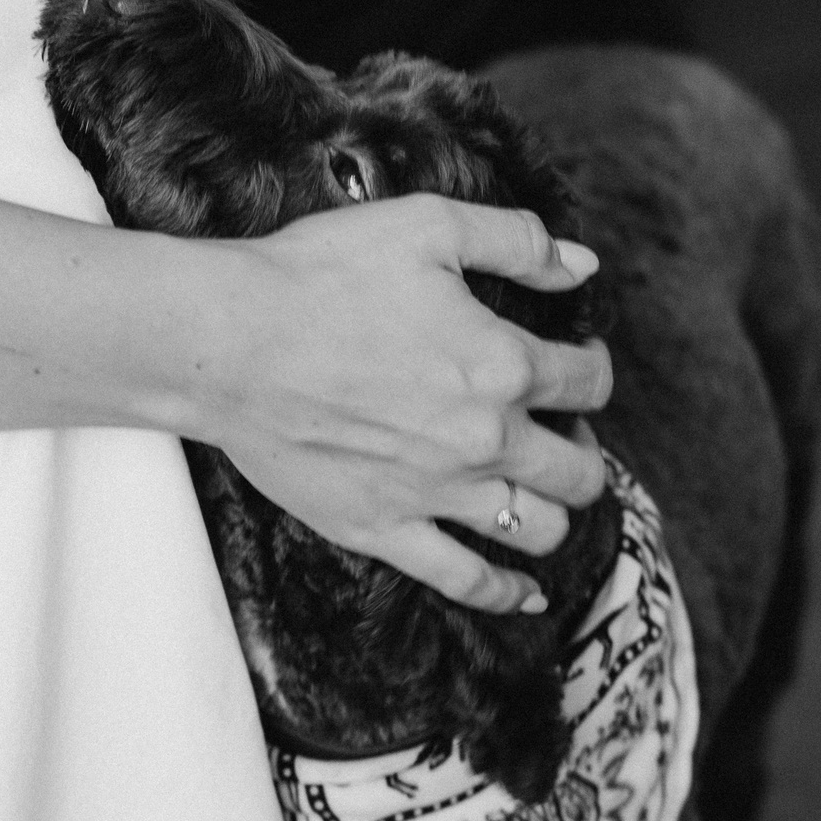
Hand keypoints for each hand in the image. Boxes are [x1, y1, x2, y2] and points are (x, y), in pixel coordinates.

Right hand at [199, 197, 611, 613]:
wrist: (226, 343)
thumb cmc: (318, 276)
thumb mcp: (427, 227)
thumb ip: (517, 242)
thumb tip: (582, 264)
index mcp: (503, 363)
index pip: (588, 382)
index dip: (594, 368)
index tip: (578, 362)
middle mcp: (483, 439)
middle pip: (578, 470)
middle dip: (584, 450)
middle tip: (561, 432)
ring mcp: (435, 494)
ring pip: (539, 530)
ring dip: (556, 514)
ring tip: (541, 493)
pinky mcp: (383, 530)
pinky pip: (466, 581)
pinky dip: (507, 593)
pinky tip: (527, 594)